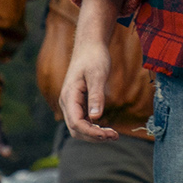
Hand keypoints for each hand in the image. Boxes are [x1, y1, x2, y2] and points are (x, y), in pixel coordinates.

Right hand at [60, 0, 124, 140]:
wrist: (89, 45)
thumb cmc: (94, 57)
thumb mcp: (98, 74)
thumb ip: (96, 95)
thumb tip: (96, 117)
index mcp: (68, 96)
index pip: (76, 123)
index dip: (91, 132)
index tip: (108, 135)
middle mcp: (66, 102)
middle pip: (76, 129)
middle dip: (94, 136)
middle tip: (115, 136)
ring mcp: (71, 103)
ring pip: (79, 126)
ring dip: (94, 133)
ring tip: (113, 134)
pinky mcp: (78, 102)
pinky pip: (83, 120)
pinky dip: (93, 126)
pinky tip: (106, 127)